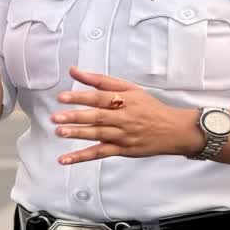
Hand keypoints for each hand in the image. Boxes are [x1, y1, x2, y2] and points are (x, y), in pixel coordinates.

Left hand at [50, 67, 202, 164]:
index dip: (81, 97)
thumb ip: (100, 80)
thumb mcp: (130, 88)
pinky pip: (99, 153)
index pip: (100, 97)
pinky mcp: (122, 150)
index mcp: (125, 100)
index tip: (62, 97)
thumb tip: (75, 71)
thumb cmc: (149, 107)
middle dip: (76, 117)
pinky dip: (81, 157)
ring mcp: (122, 135)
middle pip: (98, 116)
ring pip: (98, 135)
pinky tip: (65, 159)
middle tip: (56, 117)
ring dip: (78, 134)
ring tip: (60, 132)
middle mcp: (123, 118)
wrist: (173, 130)